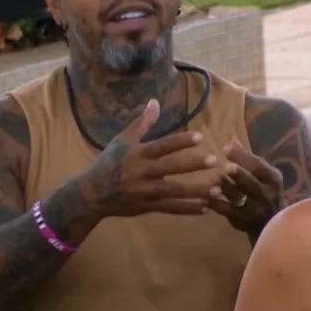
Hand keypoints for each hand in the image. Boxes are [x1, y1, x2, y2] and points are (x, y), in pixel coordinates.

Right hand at [83, 99, 219, 217]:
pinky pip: (170, 208)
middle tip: (214, 161)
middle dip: (192, 165)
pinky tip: (206, 208)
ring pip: (174, 191)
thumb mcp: (122, 140)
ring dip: (196, 191)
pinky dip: (188, 209)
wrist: (92, 193)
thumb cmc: (109, 163)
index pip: (161, 146)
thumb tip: (155, 101)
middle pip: (170, 168)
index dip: (180, 141)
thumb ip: (141, 123)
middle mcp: (141, 173)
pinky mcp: (147, 207)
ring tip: (218, 190)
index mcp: (136, 154)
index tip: (200, 137)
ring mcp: (145, 192)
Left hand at [207, 140, 284, 237]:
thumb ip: (247, 159)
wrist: (271, 222)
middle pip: (252, 185)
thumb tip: (232, 140)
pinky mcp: (242, 222)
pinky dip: (215, 204)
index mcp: (272, 179)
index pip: (260, 167)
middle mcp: (266, 195)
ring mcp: (255, 210)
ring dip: (225, 189)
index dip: (243, 158)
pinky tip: (204, 197)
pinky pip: (227, 212)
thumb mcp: (261, 174)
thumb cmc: (263, 190)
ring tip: (213, 181)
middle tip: (226, 167)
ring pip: (239, 200)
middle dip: (239, 176)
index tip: (225, 149)